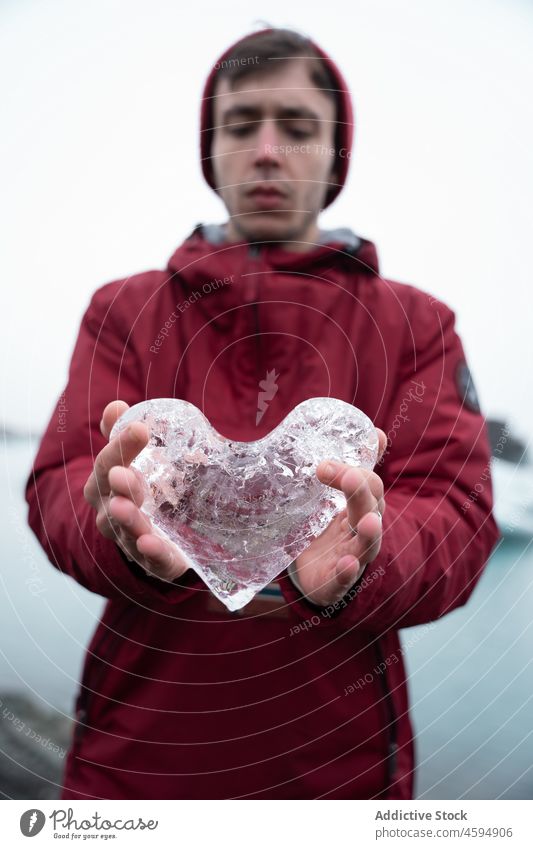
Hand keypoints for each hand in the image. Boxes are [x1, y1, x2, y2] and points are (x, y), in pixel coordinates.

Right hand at [83, 400, 189, 581]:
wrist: (149, 539)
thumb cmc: (137, 491)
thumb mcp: (129, 462)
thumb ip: (121, 436)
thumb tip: (116, 405)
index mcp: (105, 486)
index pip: (107, 463)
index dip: (119, 446)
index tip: (140, 428)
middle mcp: (110, 512)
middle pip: (110, 498)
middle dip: (119, 484)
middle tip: (123, 472)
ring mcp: (128, 538)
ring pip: (124, 529)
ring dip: (127, 518)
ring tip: (128, 508)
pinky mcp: (152, 560)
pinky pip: (149, 559)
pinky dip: (150, 552)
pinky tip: (151, 543)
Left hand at [289, 428, 386, 606]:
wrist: (311, 573)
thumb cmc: (328, 529)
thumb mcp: (337, 496)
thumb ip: (354, 467)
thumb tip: (377, 432)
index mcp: (363, 508)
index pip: (370, 486)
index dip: (354, 472)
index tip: (325, 462)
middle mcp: (362, 531)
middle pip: (370, 509)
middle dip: (360, 492)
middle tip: (347, 477)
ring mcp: (353, 557)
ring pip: (367, 544)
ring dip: (369, 533)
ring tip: (368, 522)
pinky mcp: (336, 582)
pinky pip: (345, 578)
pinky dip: (347, 572)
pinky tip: (346, 564)